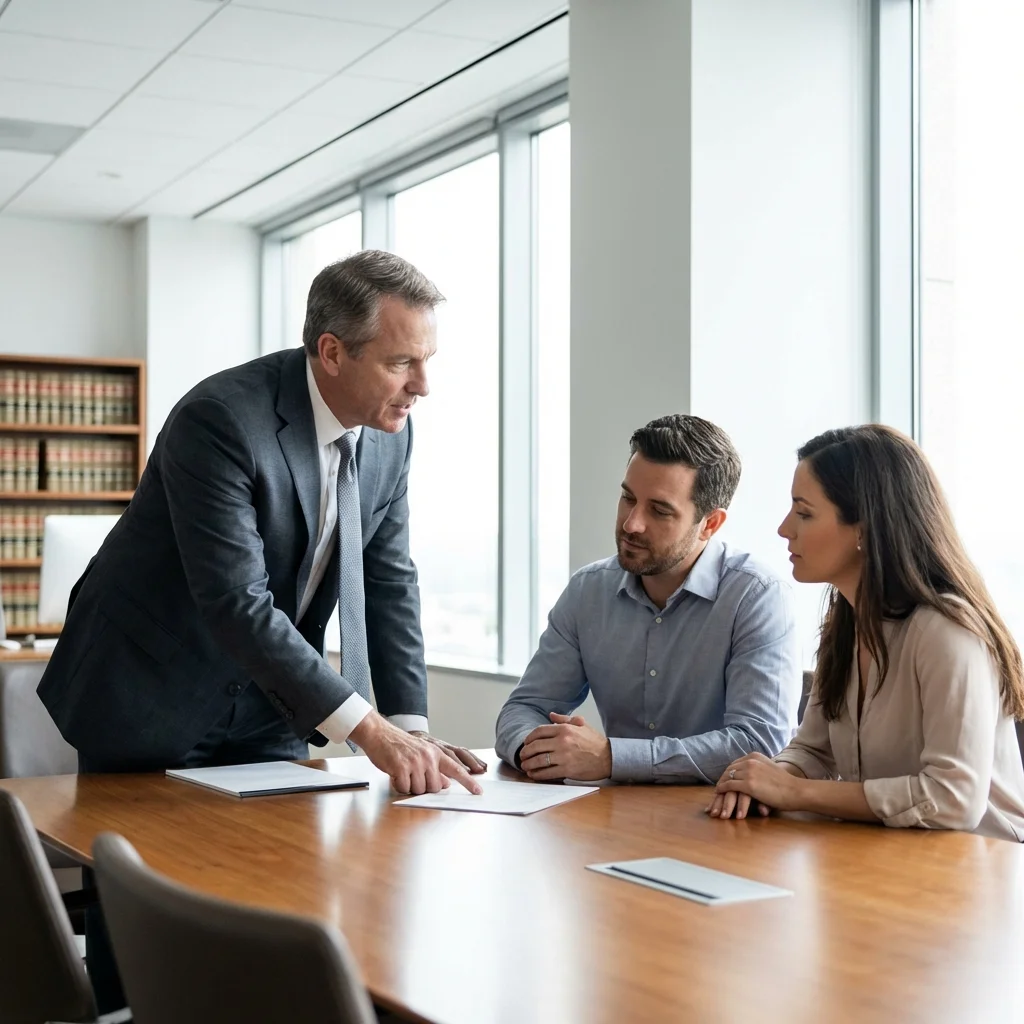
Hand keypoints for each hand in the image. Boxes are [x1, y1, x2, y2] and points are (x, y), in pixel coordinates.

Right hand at [349, 712, 482, 794]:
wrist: (379, 734)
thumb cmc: (399, 746)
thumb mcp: (421, 754)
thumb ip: (435, 769)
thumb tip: (446, 783)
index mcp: (435, 753)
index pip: (456, 769)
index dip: (468, 782)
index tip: (478, 791)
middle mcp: (428, 757)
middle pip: (434, 788)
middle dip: (424, 788)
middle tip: (413, 776)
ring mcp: (415, 762)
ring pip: (419, 790)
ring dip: (410, 787)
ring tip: (403, 772)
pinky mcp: (401, 767)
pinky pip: (404, 789)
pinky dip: (399, 786)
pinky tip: (395, 774)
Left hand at [519, 711, 611, 781]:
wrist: (608, 757)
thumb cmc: (594, 741)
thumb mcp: (581, 724)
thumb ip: (564, 719)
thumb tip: (550, 715)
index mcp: (564, 729)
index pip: (539, 731)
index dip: (529, 737)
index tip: (526, 742)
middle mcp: (562, 741)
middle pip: (536, 746)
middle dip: (525, 752)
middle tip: (522, 756)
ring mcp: (564, 756)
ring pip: (539, 760)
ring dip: (528, 764)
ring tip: (525, 766)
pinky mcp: (567, 769)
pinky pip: (547, 772)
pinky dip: (537, 774)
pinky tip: (533, 774)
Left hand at [707, 752, 804, 818]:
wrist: (796, 791)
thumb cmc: (786, 784)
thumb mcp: (769, 769)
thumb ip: (758, 769)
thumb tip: (749, 776)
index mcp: (755, 756)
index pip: (735, 764)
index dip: (728, 773)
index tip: (723, 780)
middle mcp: (750, 760)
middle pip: (729, 769)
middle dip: (722, 779)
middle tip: (717, 788)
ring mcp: (748, 771)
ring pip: (727, 777)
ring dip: (720, 786)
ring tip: (716, 794)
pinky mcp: (748, 784)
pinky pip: (729, 786)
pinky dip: (722, 790)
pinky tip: (719, 794)